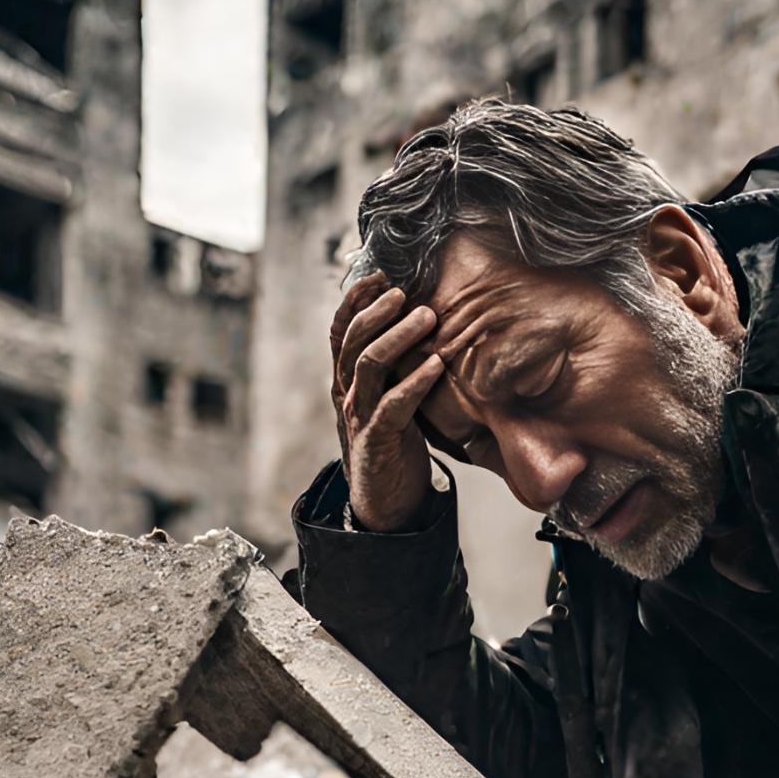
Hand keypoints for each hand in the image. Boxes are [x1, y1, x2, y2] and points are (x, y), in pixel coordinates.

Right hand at [329, 271, 445, 531]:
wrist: (385, 502)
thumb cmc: (394, 443)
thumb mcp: (391, 397)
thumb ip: (396, 368)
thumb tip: (424, 327)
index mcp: (347, 380)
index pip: (341, 331)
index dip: (354, 300)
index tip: (378, 275)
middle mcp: (347, 393)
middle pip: (353, 340)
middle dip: (378, 311)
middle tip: (405, 292)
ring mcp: (359, 415)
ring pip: (369, 363)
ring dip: (398, 336)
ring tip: (426, 317)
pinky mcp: (377, 439)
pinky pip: (394, 403)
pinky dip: (416, 381)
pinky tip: (437, 364)